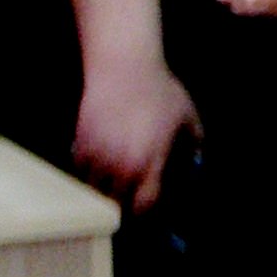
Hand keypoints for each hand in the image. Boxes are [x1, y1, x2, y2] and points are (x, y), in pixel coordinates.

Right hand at [71, 58, 197, 212]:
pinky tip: (100, 166)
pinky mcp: (80, 144)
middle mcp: (120, 164)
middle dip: (124, 205)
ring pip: (95, 190)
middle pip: (116, 204)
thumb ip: (194, 144)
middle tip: (129, 201)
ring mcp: (97, 155)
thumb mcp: (186, 115)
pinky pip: (81, 172)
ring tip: (113, 184)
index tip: (149, 208)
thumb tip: (197, 164)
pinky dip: (89, 173)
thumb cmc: (158, 89)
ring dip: (104, 191)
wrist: (122, 66)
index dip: (146, 211)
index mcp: (149, 162)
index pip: (143, 205)